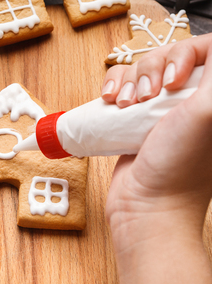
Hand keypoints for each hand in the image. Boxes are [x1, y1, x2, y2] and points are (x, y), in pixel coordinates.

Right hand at [103, 34, 211, 283]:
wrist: (146, 204)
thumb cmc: (180, 167)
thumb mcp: (206, 113)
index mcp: (210, 98)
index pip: (204, 49)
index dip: (185, 54)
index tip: (174, 80)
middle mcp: (189, 100)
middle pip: (168, 54)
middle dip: (152, 70)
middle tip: (149, 96)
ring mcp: (160, 108)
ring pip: (140, 69)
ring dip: (128, 80)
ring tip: (126, 104)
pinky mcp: (134, 118)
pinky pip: (121, 86)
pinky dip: (113, 87)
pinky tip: (111, 101)